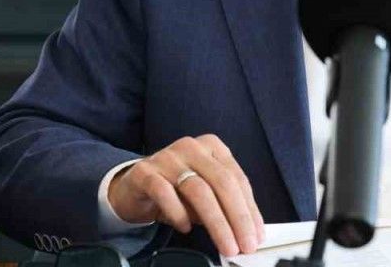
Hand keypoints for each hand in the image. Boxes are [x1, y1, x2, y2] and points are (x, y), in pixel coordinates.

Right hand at [108, 134, 265, 256]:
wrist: (133, 187)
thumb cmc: (176, 189)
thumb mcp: (205, 194)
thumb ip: (224, 206)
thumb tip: (246, 232)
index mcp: (213, 147)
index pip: (238, 179)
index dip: (250, 209)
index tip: (257, 234)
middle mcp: (192, 147)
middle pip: (222, 183)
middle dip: (237, 218)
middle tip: (244, 244)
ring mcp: (167, 157)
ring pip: (198, 190)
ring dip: (216, 222)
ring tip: (225, 244)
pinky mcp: (145, 172)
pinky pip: (165, 193)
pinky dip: (178, 213)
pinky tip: (186, 228)